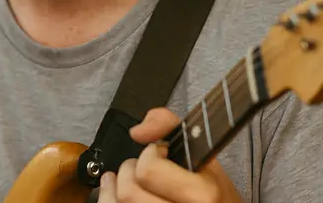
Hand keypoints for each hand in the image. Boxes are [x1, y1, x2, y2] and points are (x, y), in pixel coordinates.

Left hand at [97, 107, 242, 202]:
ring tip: (121, 181)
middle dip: (127, 172)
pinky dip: (110, 202)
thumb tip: (138, 130)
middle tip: (138, 168)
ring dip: (113, 189)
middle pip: (128, 193)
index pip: (149, 171)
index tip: (157, 154)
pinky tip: (116, 197)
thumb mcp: (203, 156)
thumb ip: (170, 126)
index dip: (149, 154)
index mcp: (202, 196)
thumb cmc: (211, 193)